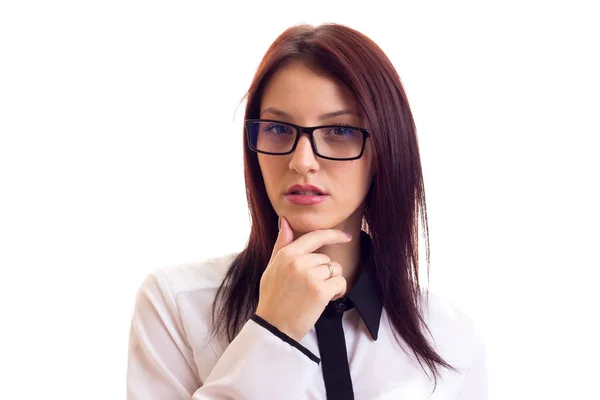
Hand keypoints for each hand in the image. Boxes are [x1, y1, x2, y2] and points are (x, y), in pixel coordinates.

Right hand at [255, 216, 350, 341]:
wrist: (274, 327)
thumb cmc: (273, 298)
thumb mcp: (271, 267)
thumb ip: (281, 244)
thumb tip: (285, 221)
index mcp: (286, 254)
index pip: (315, 236)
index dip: (334, 234)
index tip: (346, 236)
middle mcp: (298, 261)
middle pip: (326, 258)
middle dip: (324, 272)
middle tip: (311, 288)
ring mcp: (310, 275)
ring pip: (335, 269)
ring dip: (332, 282)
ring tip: (316, 294)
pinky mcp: (321, 290)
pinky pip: (341, 282)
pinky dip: (338, 291)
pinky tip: (326, 300)